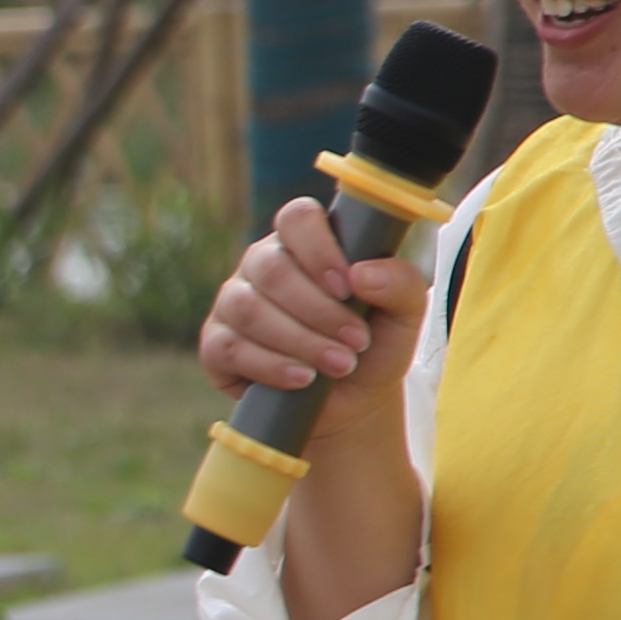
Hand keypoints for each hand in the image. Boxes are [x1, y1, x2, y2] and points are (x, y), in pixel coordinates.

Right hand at [198, 198, 425, 408]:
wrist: (352, 401)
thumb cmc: (374, 346)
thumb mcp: (404, 314)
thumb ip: (401, 283)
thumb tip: (362, 275)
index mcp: (304, 243)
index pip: (297, 218)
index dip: (318, 249)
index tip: (347, 287)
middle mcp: (261, 266)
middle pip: (272, 269)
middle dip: (319, 311)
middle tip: (356, 341)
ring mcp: (232, 304)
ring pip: (249, 309)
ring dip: (300, 341)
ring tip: (339, 365)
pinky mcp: (215, 345)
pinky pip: (229, 347)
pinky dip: (271, 366)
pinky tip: (302, 379)